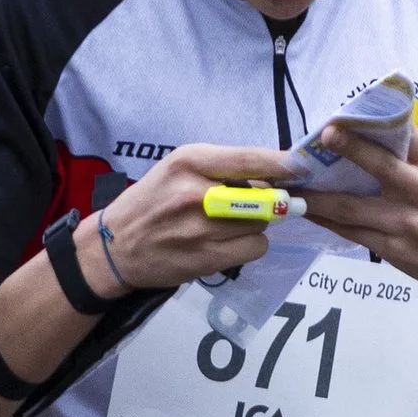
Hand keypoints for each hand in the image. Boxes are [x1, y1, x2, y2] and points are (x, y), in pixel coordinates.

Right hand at [95, 142, 306, 296]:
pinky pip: (255, 248)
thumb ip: (221, 168)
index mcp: (188, 162)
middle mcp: (196, 192)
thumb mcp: (177, 169)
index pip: (248, 158)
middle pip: (262, 194)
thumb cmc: (151, 201)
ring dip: (257, 224)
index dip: (281, 163)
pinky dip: (250, 246)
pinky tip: (228, 243)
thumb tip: (273, 174)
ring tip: (230, 224)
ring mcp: (202, 228)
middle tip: (268, 201)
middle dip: (271, 199)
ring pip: (262, 224)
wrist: (115, 247)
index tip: (301, 166)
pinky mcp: (207, 258)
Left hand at [299, 125, 417, 300]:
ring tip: (291, 184)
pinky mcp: (393, 249)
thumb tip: (367, 125)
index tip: (339, 116)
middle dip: (347, 149)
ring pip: (351, 206)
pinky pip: (351, 232)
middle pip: (378, 165)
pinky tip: (307, 211)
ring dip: (317, 195)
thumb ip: (410, 151)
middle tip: (317, 139)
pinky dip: (326, 220)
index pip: (400, 134)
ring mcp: (406, 222)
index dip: (367, 125)